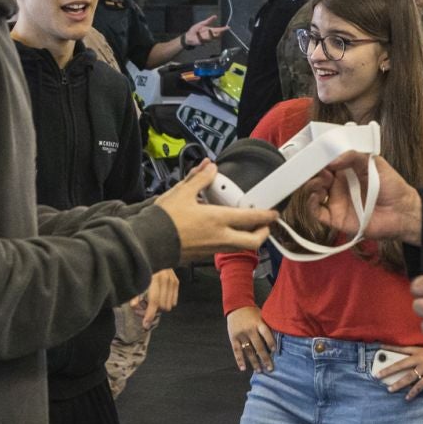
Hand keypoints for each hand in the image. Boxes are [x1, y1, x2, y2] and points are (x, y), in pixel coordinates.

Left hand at [134, 268, 179, 328]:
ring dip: (160, 308)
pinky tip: (159, 298)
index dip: (149, 314)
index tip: (145, 324)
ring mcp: (172, 280)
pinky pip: (174, 301)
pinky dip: (166, 303)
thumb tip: (134, 305)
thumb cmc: (142, 266)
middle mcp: (166, 280)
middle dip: (153, 311)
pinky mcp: (176, 281)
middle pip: (162, 306)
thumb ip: (135, 292)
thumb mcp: (136, 277)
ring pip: (169, 305)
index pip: (154, 301)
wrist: (156, 252)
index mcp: (154, 278)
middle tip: (144, 309)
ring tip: (151, 303)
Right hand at [158, 162, 275, 260]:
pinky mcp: (201, 256)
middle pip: (252, 242)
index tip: (274, 213)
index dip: (266, 216)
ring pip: (239, 247)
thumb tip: (210, 167)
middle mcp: (219, 237)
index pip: (251, 219)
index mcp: (217, 220)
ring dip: (247, 239)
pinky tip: (223, 232)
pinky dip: (230, 242)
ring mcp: (211, 250)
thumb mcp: (182, 192)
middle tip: (264, 225)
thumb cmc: (164, 219)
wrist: (148, 243)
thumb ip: (199, 179)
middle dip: (263, 234)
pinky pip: (223, 249)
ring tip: (246, 228)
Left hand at [182, 15, 221, 49]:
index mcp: (210, 30)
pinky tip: (198, 33)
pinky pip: (204, 39)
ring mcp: (207, 39)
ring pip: (212, 38)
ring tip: (209, 30)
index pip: (219, 30)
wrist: (188, 36)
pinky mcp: (203, 42)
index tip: (228, 27)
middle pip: (217, 35)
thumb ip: (209, 20)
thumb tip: (215, 16)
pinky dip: (201, 36)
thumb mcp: (202, 24)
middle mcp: (210, 35)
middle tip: (220, 30)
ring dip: (211, 34)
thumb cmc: (195, 30)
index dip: (223, 29)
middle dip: (219, 33)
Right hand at [227, 304, 275, 372]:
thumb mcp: (262, 315)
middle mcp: (250, 329)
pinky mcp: (233, 338)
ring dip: (254, 362)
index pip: (266, 334)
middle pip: (258, 346)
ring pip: (248, 350)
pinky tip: (243, 368)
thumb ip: (267, 326)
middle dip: (265, 358)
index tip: (275, 351)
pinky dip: (239, 360)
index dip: (271, 342)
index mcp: (258, 322)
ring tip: (259, 371)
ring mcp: (241, 334)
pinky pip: (237, 351)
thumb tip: (279, 339)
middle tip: (270, 368)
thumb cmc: (253, 312)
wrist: (236, 305)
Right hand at [305, 153, 421, 243]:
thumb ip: (354, 156)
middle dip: (313, 170)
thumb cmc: (391, 186)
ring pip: (313, 192)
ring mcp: (335, 201)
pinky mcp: (335, 217)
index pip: (325, 162)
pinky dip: (311, 203)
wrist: (402, 211)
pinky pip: (316, 211)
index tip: (314, 152)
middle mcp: (338, 185)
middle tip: (319, 167)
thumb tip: (332, 161)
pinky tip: (316, 195)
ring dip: (312, 184)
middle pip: (316, 176)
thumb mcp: (374, 163)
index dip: (318, 157)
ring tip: (322, 180)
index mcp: (345, 170)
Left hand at [376, 346, 422, 400]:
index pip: (402, 348)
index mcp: (419, 350)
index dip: (390, 348)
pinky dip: (413, 392)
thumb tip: (415, 362)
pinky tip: (407, 397)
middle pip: (400, 364)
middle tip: (377, 375)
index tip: (380, 347)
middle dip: (388, 370)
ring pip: (408, 377)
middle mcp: (419, 358)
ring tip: (389, 389)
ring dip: (398, 384)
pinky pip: (419, 386)